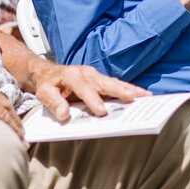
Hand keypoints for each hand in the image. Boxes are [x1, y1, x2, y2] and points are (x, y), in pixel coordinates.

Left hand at [26, 62, 149, 122]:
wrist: (47, 73)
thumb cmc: (48, 84)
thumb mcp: (44, 93)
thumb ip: (54, 103)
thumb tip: (64, 115)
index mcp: (72, 75)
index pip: (84, 88)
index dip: (93, 100)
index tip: (101, 112)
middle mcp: (86, 73)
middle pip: (105, 82)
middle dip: (120, 90)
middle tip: (133, 98)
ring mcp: (95, 76)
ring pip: (114, 83)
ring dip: (130, 89)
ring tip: (145, 96)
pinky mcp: (100, 80)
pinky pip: (116, 85)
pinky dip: (129, 89)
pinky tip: (141, 95)